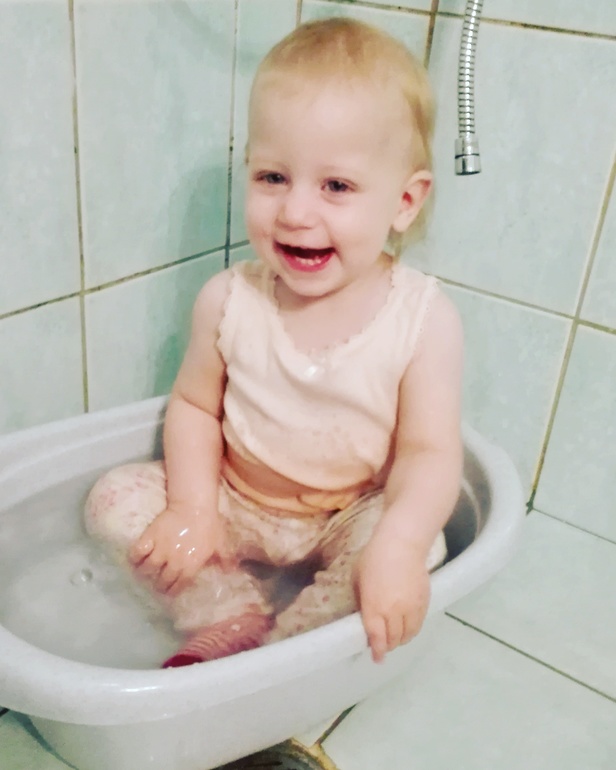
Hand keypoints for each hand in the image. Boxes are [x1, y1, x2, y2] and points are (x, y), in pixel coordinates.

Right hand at [129, 504, 234, 595]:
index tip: (169, 591)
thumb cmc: (210, 524)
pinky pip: (137, 553)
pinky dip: (134, 558)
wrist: (194, 505)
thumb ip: (225, 558)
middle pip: (161, 582)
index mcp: (190, 566)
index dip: (172, 591)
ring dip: (145, 573)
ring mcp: (160, 550)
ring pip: (147, 569)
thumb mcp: (221, 543)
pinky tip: (135, 559)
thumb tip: (231, 571)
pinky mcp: (149, 537)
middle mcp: (173, 562)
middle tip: (156, 583)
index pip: (178, 587)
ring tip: (144, 572)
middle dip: (158, 586)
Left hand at [354, 530, 430, 662]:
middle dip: (388, 645)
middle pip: (394, 640)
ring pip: (409, 635)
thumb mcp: (358, 579)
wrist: (402, 544)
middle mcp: (394, 612)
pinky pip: (419, 624)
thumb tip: (364, 614)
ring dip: (401, 639)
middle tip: (383, 643)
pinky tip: (407, 625)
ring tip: (395, 636)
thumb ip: (361, 600)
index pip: (378, 638)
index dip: (378, 651)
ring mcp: (412, 608)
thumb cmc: (374, 557)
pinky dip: (412, 629)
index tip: (377, 658)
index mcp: (374, 607)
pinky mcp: (425, 602)